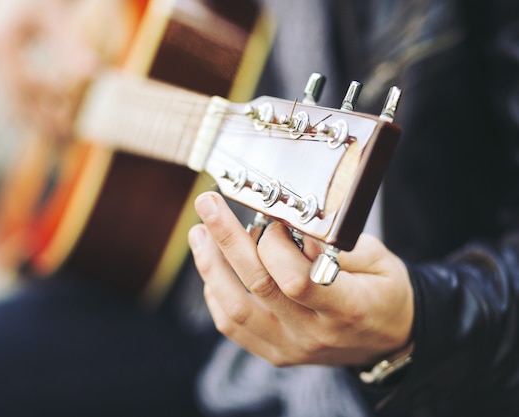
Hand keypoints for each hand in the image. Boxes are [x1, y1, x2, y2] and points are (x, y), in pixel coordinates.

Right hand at [0, 0, 133, 137]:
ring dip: (38, 120)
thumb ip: (72, 45)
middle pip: (13, 99)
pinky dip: (35, 106)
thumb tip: (93, 72)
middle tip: (70, 136)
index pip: (24, 83)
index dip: (51, 97)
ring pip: (11, 101)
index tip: (75, 102)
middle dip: (42, 121)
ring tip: (65, 135)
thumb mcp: (58, 15)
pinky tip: (56, 117)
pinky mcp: (0, 59)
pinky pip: (15, 91)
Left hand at [188, 191, 413, 367]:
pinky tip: (213, 266)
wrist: (388, 340)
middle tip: (207, 204)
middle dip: (227, 239)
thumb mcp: (379, 260)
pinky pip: (232, 326)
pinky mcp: (275, 352)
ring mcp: (291, 347)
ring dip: (211, 267)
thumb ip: (336, 245)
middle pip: (258, 286)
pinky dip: (216, 293)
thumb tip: (291, 227)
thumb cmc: (384, 293)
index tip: (274, 218)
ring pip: (235, 309)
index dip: (277, 244)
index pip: (297, 280)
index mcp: (347, 308)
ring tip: (199, 233)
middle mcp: (314, 333)